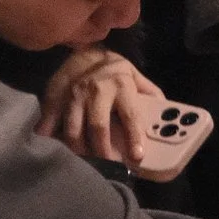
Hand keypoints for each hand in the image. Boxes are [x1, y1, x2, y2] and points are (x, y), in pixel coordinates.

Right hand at [36, 49, 163, 161]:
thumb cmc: (115, 72)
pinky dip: (50, 138)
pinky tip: (54, 151)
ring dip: (79, 150)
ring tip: (86, 164)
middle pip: (98, 126)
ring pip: (73, 128)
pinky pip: (50, 121)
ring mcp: (74, 95)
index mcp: (121, 86)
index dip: (134, 137)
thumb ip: (151, 95)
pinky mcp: (55, 97)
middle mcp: (97, 91)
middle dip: (103, 150)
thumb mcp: (137, 78)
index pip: (130, 115)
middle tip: (109, 166)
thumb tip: (168, 115)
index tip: (137, 156)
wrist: (85, 52)